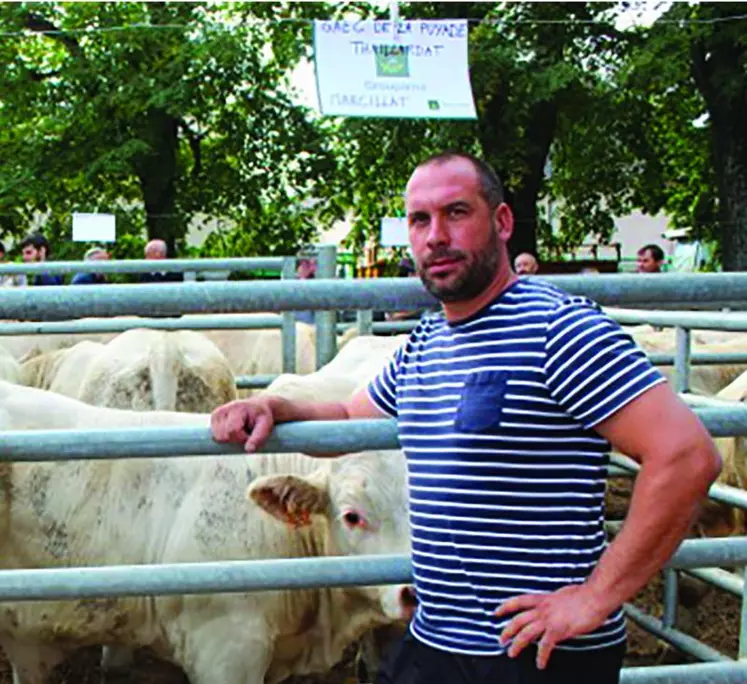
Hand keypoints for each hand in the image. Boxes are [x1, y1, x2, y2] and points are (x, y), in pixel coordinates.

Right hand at [210, 398, 274, 452]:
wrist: (257, 407)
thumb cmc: (261, 417)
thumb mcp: (266, 425)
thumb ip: (259, 438)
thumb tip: (248, 450)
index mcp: (237, 408)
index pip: (233, 431)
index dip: (242, 438)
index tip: (251, 435)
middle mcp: (224, 409)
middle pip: (224, 436)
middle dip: (236, 440)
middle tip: (246, 432)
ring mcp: (217, 414)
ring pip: (218, 438)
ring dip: (230, 439)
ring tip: (240, 430)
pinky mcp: (213, 419)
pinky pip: (216, 437)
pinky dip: (225, 438)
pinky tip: (233, 430)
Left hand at [495, 584, 610, 669]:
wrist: (594, 596)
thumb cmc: (584, 594)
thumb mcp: (563, 594)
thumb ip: (555, 601)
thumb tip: (555, 605)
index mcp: (543, 598)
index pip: (518, 601)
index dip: (505, 607)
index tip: (496, 613)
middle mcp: (542, 608)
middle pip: (518, 619)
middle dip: (507, 630)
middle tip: (500, 639)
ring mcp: (549, 619)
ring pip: (525, 633)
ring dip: (517, 644)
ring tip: (511, 653)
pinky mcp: (558, 630)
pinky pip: (545, 646)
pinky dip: (541, 656)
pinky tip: (540, 664)